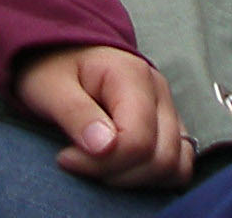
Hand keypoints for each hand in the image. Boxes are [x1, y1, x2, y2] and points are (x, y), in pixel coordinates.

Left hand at [14, 44, 191, 188]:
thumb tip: (104, 147)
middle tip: (79, 163)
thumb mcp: (51, 87)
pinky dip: (155, 177)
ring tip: (99, 167)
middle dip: (118, 175)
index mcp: (132, 75)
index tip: (66, 157)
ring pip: (176, 165)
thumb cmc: (53, 67)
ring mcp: (168, 108)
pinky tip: (121, 170)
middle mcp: (159, 91)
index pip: (137, 141)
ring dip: (137, 180)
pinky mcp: (168, 124)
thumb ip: (76, 114)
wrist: (62, 52)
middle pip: (161, 158)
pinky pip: (180, 163)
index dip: (102, 163)